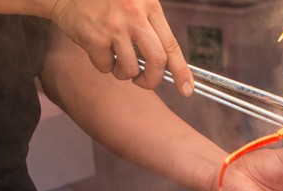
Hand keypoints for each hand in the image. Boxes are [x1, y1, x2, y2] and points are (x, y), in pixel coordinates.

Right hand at [47, 0, 193, 93]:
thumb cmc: (104, 2)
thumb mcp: (134, 4)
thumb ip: (150, 28)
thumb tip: (165, 64)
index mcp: (150, 7)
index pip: (172, 45)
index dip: (181, 71)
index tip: (187, 89)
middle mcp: (135, 16)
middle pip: (157, 61)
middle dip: (152, 80)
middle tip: (144, 82)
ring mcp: (115, 27)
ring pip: (131, 69)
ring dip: (124, 73)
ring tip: (116, 59)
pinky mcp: (95, 37)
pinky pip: (106, 68)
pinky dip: (103, 65)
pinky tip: (98, 49)